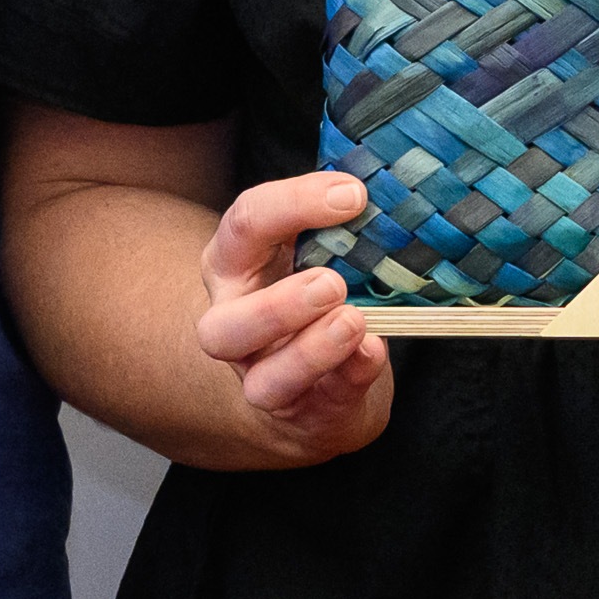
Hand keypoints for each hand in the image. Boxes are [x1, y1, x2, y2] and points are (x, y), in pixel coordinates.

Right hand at [194, 172, 393, 462]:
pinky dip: (351, 375)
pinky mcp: (303, 414)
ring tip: (354, 322)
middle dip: (276, 308)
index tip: (353, 195)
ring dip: (311, 352)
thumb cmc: (313, 292)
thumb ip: (334, 222)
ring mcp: (263, 378)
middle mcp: (234, 327)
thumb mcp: (311, 248)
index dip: (293, 204)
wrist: (316, 382)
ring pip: (265, 382)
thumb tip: (374, 185)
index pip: (245, 225)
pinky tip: (373, 352)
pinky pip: (322, 402)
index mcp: (233, 267)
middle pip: (224, 328)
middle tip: (331, 284)